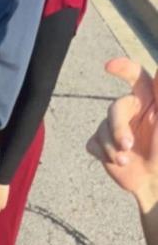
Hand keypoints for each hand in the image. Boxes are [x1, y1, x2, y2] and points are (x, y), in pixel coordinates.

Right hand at [87, 58, 157, 207]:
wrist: (151, 178)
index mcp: (146, 100)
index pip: (135, 76)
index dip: (123, 68)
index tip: (109, 66)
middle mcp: (128, 110)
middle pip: (114, 108)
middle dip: (118, 128)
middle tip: (127, 145)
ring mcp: (112, 127)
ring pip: (102, 129)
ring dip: (112, 147)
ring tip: (125, 160)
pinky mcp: (101, 144)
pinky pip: (93, 143)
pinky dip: (103, 154)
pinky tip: (116, 162)